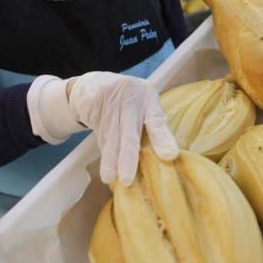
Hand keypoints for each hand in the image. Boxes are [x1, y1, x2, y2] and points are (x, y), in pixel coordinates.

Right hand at [68, 71, 178, 185]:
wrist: (94, 84)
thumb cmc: (127, 102)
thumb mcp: (143, 108)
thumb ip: (153, 128)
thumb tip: (167, 158)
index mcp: (148, 96)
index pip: (156, 119)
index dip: (162, 138)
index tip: (169, 156)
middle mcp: (131, 96)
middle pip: (129, 132)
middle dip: (128, 157)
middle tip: (128, 179)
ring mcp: (110, 99)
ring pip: (111, 136)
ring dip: (111, 160)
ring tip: (111, 178)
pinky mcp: (93, 104)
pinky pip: (99, 133)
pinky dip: (104, 151)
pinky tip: (106, 164)